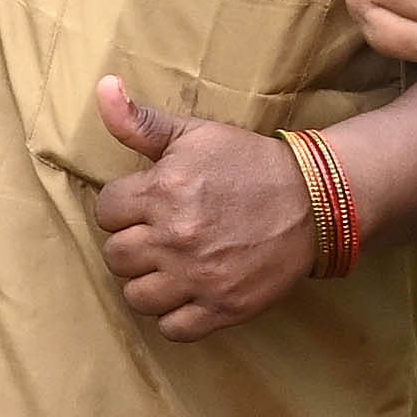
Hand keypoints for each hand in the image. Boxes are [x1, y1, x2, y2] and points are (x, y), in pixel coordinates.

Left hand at [92, 83, 319, 339]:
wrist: (314, 201)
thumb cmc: (249, 164)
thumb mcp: (195, 134)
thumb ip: (140, 121)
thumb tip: (102, 87)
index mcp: (162, 192)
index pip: (105, 212)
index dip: (123, 207)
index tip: (146, 206)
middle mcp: (175, 238)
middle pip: (115, 256)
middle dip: (133, 244)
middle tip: (160, 236)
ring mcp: (199, 277)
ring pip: (137, 297)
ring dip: (148, 283)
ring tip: (170, 267)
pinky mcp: (223, 308)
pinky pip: (172, 329)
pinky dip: (175, 316)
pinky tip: (188, 293)